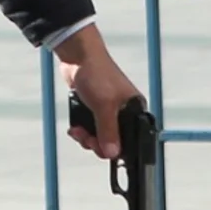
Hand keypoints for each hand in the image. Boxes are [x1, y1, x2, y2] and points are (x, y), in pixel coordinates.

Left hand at [57, 25, 143, 159]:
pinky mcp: (93, 108)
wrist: (77, 56)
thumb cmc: (96, 74)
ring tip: (77, 132)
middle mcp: (124, 113)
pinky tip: (74, 129)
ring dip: (87, 138)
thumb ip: (108, 130)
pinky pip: (90, 128)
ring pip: (99, 136)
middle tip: (86, 140)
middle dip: (97, 144)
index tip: (102, 151)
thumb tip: (112, 153)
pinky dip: (81, 131)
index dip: (118, 150)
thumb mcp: (104, 105)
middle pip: (114, 142)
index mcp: (135, 111)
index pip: (133, 140)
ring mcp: (107, 111)